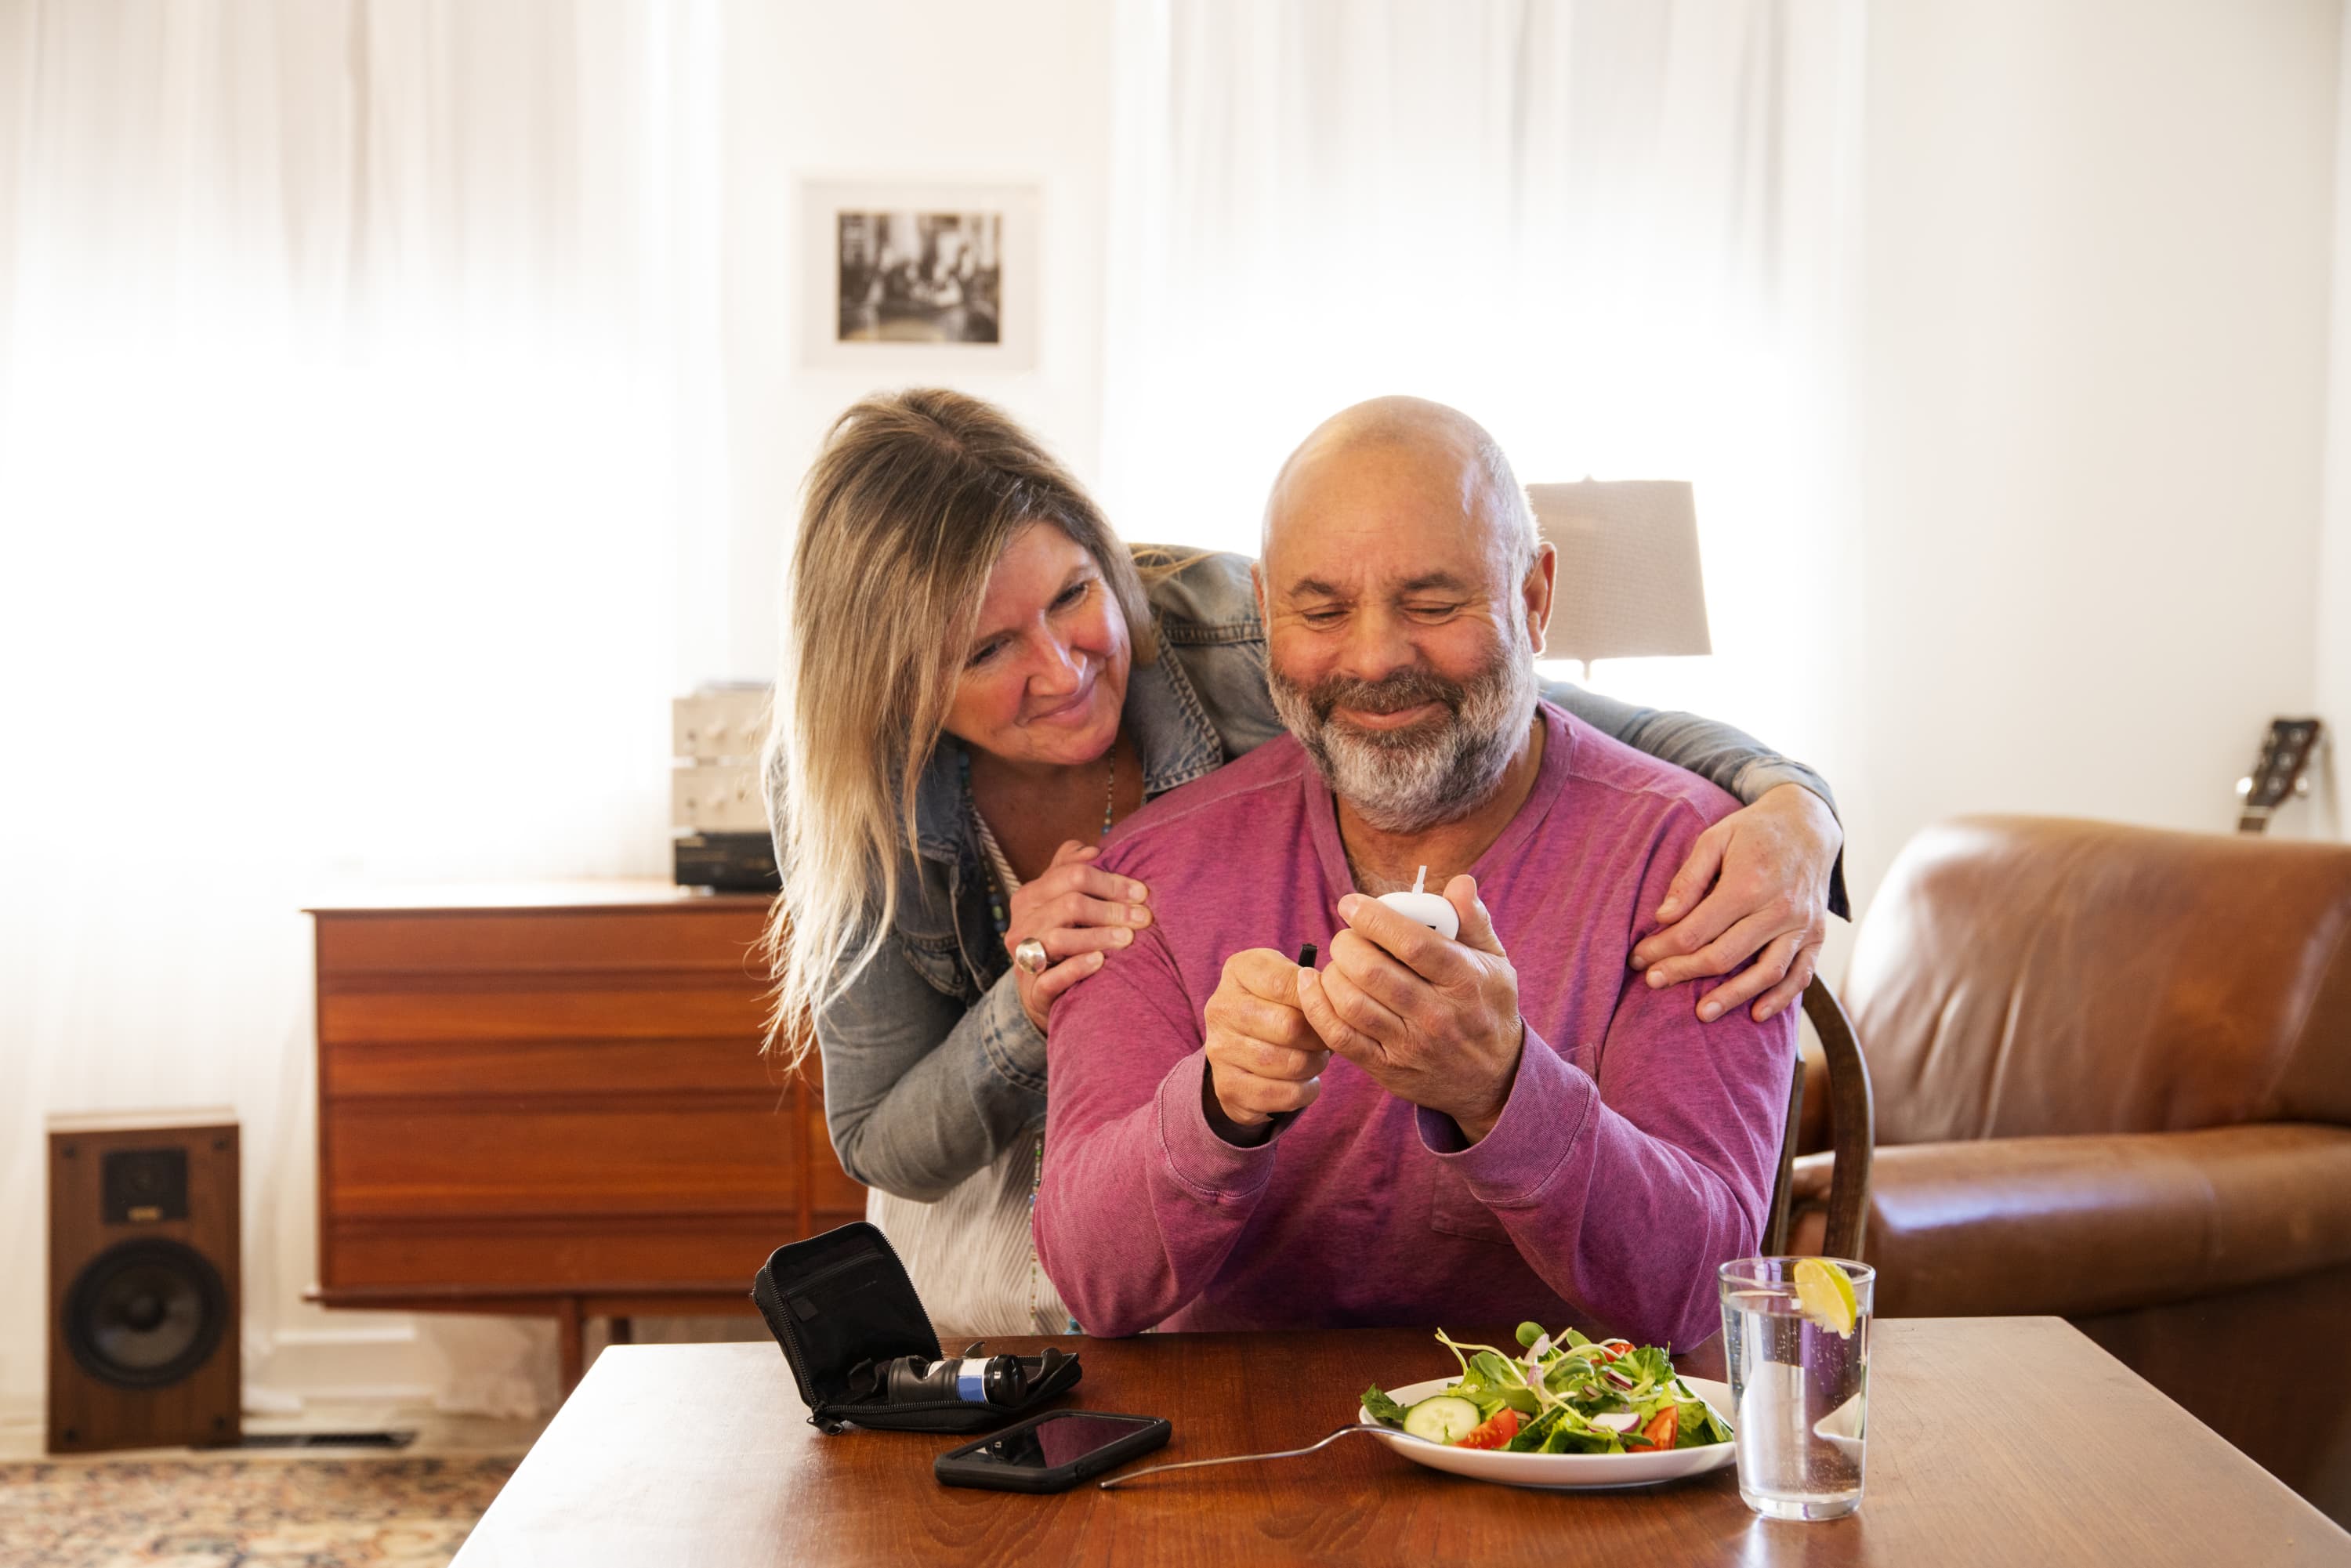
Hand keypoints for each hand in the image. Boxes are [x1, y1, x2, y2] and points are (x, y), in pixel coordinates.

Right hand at [1004, 840, 1153, 1034]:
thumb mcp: (1062, 899)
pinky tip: (1100, 961)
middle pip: (1069, 904)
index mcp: (1030, 895)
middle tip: (1143, 918)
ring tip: (1128, 939)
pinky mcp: (1032, 989)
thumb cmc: (1062, 936)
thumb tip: (1092, 849)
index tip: (1141, 893)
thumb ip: (1071, 869)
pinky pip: (1050, 977)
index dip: (1110, 881)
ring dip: (1098, 936)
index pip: (1072, 875)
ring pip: (1058, 938)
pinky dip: (1077, 967)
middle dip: (1111, 909)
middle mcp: (1022, 922)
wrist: (1044, 990)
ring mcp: (1024, 955)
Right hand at [1203, 948, 1329, 1138]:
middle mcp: (1220, 1008)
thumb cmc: (1277, 1005)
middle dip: (1319, 1038)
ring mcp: (1219, 1050)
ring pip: (1289, 1064)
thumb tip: (1332, 1003)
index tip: (1329, 1009)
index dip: (1317, 1000)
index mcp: (1238, 971)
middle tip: (1327, 1041)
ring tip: (1316, 1059)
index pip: (1285, 984)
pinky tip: (1304, 1082)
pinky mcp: (1227, 1087)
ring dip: (1315, 1066)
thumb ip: (1309, 983)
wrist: (1241, 1047)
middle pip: (1289, 1027)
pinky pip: (1282, 1095)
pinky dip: (1305, 1091)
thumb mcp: (1288, 979)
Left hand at [1295, 877, 1523, 1143]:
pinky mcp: (1386, 1068)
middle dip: (1346, 944)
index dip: (1374, 918)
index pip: (1413, 944)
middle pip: (1372, 972)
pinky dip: (1316, 1007)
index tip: (1351, 903)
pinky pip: (1339, 1036)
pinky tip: (1310, 984)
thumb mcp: (1496, 963)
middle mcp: (1437, 1015)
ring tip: (1337, 961)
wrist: (1492, 1079)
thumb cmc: (1487, 1008)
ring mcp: (1410, 1045)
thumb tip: (1461, 882)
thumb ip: (1474, 921)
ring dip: (1331, 973)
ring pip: (1351, 1003)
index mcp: (1465, 981)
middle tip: (1345, 935)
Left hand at [1628, 783, 1839, 1022]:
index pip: (1697, 929)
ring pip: (1765, 972)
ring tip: (1701, 1013)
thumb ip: (1688, 879)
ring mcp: (1801, 925)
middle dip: (1684, 972)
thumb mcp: (1715, 839)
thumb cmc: (1753, 831)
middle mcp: (1778, 908)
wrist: (1808, 823)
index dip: (1664, 949)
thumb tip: (1663, 917)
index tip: (1639, 959)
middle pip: (1725, 955)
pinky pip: (1801, 975)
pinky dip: (1781, 999)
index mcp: (1748, 883)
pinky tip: (1755, 1013)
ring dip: (1732, 996)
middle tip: (1653, 983)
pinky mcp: (1817, 935)